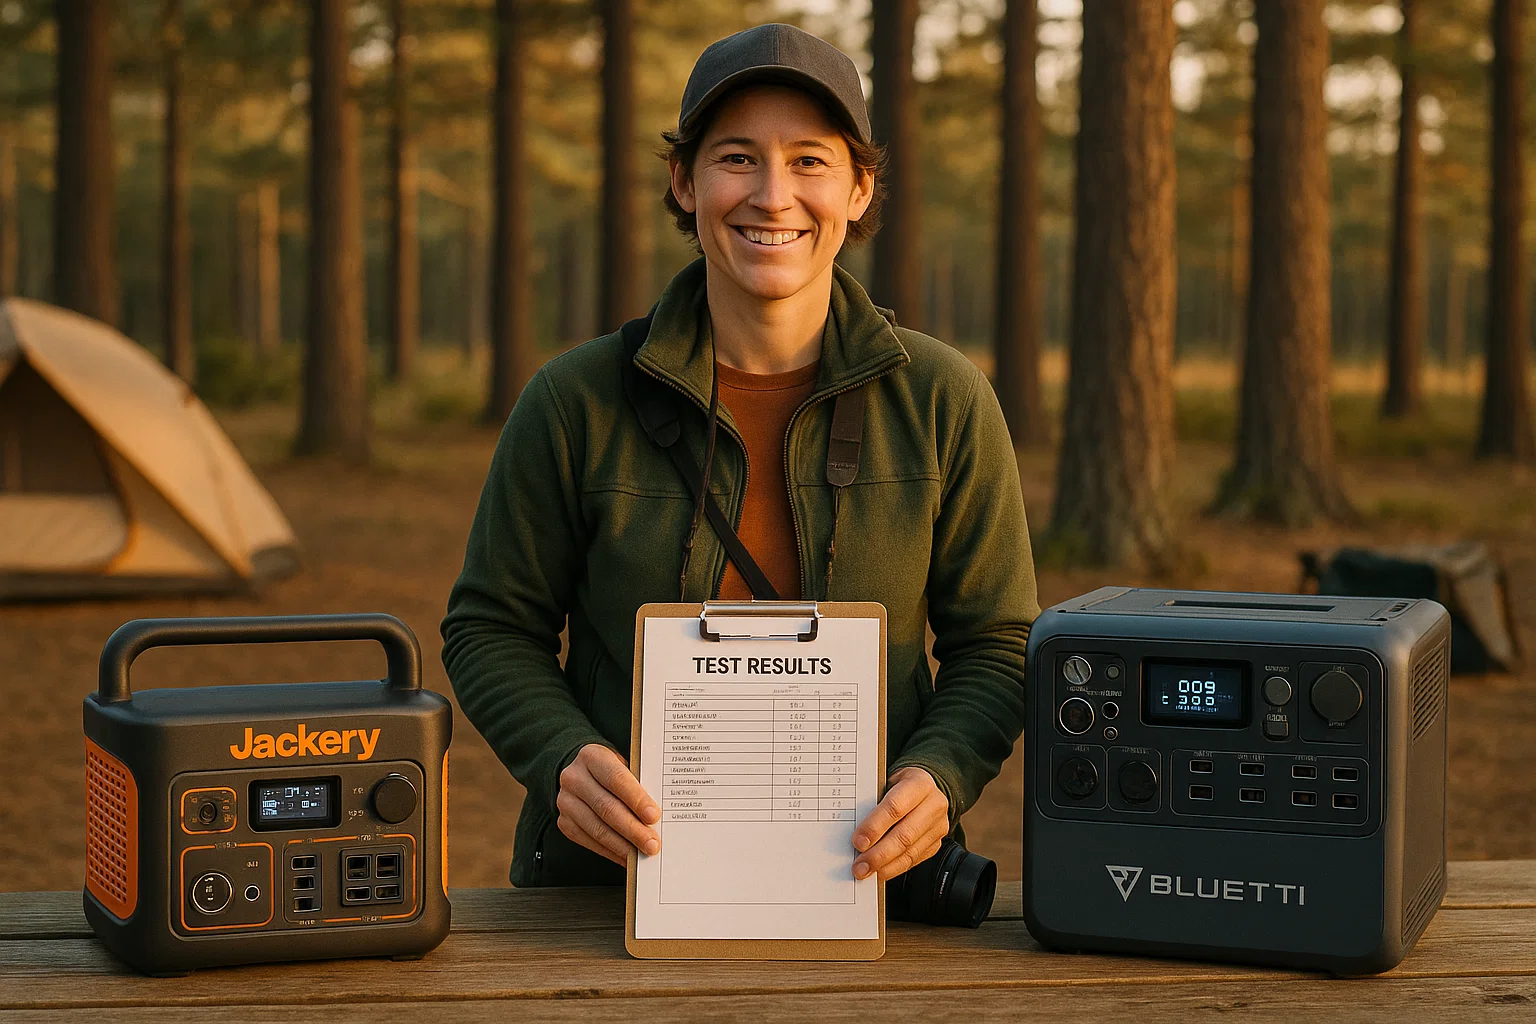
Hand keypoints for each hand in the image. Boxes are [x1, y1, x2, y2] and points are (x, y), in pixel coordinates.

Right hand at [556, 744, 660, 865]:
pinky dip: (611, 851)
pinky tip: (627, 856)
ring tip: (642, 853)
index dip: (636, 799)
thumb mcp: (623, 764)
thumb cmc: (610, 769)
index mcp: (592, 757)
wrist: (580, 772)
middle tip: (652, 844)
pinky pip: (589, 841)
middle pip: (606, 808)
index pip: (616, 779)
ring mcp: (566, 802)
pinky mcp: (565, 822)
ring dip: (623, 845)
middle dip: (633, 829)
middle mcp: (574, 778)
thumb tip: (657, 816)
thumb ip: (637, 784)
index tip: (654, 816)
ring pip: (597, 828)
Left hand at [850, 766, 949, 879]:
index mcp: (919, 783)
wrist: (922, 788)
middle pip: (904, 834)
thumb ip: (873, 802)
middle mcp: (934, 804)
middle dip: (879, 854)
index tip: (857, 842)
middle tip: (859, 865)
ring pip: (910, 851)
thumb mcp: (886, 783)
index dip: (875, 827)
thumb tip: (855, 832)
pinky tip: (880, 871)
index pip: (895, 807)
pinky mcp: (936, 842)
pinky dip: (894, 868)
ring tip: (866, 871)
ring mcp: (938, 825)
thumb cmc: (897, 785)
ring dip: (885, 865)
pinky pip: (915, 860)